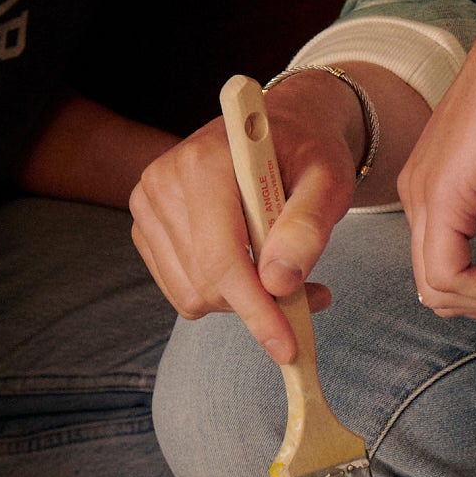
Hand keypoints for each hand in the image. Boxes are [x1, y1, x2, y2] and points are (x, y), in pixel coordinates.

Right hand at [130, 77, 346, 364]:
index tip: (287, 348)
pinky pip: (180, 288)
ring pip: (192, 294)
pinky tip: (251, 265)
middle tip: (310, 294)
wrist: (273, 129)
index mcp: (205, 162)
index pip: (222, 258)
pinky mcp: (146, 225)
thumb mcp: (329, 179)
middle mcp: (163, 181)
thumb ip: (308, 225)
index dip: (256, 310)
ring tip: (284, 271)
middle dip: (258, 305)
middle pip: (206, 283)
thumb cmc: (306, 150)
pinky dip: (220, 292)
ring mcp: (147, 204)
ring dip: (242, 300)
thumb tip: (279, 282)